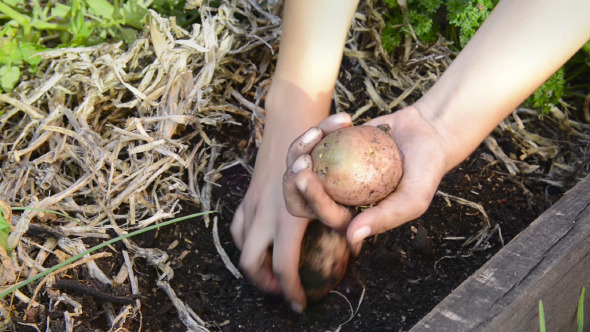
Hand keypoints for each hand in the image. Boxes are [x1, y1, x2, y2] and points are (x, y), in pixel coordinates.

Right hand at [230, 79, 329, 312]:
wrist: (289, 121)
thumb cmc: (318, 151)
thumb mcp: (333, 185)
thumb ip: (341, 214)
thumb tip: (357, 242)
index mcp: (287, 219)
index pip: (286, 268)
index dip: (292, 293)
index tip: (301, 307)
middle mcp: (264, 215)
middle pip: (251, 263)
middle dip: (263, 283)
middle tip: (280, 292)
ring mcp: (253, 204)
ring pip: (241, 244)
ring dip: (253, 263)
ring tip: (269, 274)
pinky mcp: (248, 195)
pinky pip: (238, 224)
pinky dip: (246, 239)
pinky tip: (259, 242)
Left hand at [283, 106, 447, 253]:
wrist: (427, 135)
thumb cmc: (425, 171)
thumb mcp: (413, 198)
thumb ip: (385, 219)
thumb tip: (351, 238)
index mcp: (351, 217)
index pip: (324, 215)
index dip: (311, 198)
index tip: (306, 176)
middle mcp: (337, 198)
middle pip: (299, 199)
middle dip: (292, 182)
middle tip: (301, 159)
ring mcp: (330, 173)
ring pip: (299, 168)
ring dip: (301, 149)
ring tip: (318, 131)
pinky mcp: (329, 149)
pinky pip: (312, 143)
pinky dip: (322, 129)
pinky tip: (343, 119)